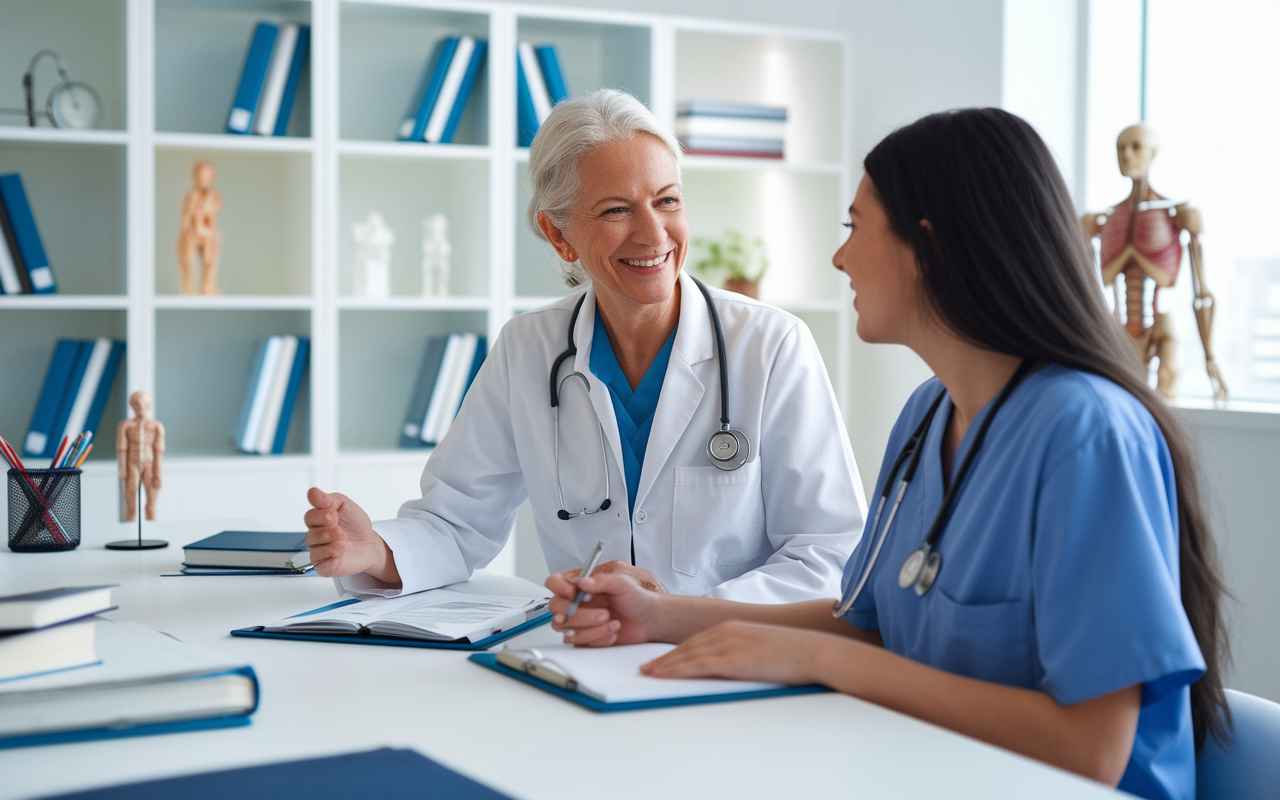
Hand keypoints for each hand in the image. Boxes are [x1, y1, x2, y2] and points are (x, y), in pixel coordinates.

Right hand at [304, 488, 396, 581]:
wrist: (370, 544)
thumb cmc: (355, 525)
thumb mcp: (344, 506)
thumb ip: (327, 500)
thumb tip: (312, 492)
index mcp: (319, 521)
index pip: (310, 517)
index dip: (320, 514)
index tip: (333, 512)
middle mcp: (316, 536)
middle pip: (310, 531)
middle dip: (325, 526)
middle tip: (338, 525)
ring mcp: (318, 551)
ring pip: (313, 545)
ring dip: (328, 538)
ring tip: (342, 536)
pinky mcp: (323, 564)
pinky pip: (318, 560)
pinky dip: (330, 552)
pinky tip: (340, 550)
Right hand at [545, 562, 666, 646]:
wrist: (649, 621)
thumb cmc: (637, 598)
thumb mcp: (622, 583)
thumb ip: (601, 580)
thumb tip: (582, 581)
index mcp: (581, 584)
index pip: (555, 582)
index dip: (559, 588)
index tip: (574, 593)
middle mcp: (576, 602)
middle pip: (557, 608)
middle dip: (580, 614)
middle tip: (604, 613)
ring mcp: (578, 620)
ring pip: (566, 628)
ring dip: (591, 628)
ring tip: (613, 622)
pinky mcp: (584, 637)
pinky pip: (578, 642)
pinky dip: (597, 638)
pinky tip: (612, 633)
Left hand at [640, 621, 829, 685]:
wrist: (814, 652)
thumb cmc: (795, 655)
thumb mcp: (763, 650)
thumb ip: (743, 655)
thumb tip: (733, 668)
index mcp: (734, 627)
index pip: (696, 640)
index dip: (675, 651)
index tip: (661, 660)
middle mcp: (727, 631)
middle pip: (687, 647)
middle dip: (664, 658)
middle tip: (645, 668)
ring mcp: (729, 644)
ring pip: (687, 655)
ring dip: (664, 665)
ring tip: (647, 674)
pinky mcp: (734, 659)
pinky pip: (698, 665)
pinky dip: (677, 670)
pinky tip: (663, 676)